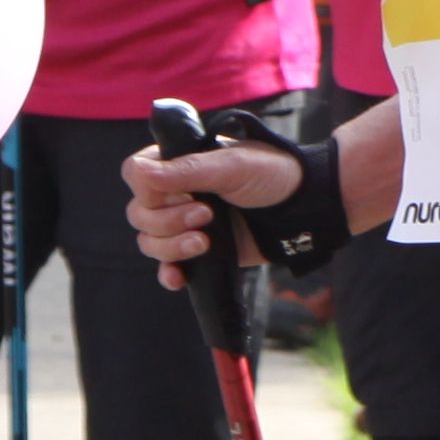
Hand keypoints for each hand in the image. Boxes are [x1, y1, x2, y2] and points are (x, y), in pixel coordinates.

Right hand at [124, 133, 299, 284]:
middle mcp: (176, 193)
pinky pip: (166, 267)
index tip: (180, 192)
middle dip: (168, 220)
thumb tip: (139, 172)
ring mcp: (184, 223)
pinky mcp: (197, 250)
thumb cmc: (272, 176)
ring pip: (149, 241)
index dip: (149, 188)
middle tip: (206, 214)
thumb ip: (187, 170)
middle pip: (139, 213)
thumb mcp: (233, 166)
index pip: (135, 173)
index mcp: (180, 163)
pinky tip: (179, 277)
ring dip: (172, 246)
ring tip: (206, 241)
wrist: (303, 210)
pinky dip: (168, 273)